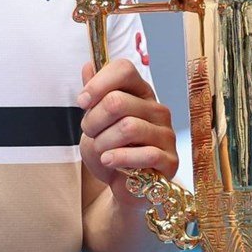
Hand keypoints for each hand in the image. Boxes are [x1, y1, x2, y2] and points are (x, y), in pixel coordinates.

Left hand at [77, 59, 178, 188]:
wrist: (123, 187)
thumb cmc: (111, 151)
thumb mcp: (96, 122)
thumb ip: (94, 95)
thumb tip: (88, 64)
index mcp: (140, 93)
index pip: (124, 69)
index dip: (98, 83)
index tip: (82, 101)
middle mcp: (157, 109)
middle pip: (117, 101)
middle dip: (93, 121)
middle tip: (91, 134)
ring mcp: (166, 134)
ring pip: (128, 127)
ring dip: (103, 142)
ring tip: (101, 151)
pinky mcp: (170, 160)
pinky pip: (144, 153)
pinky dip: (119, 158)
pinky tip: (109, 161)